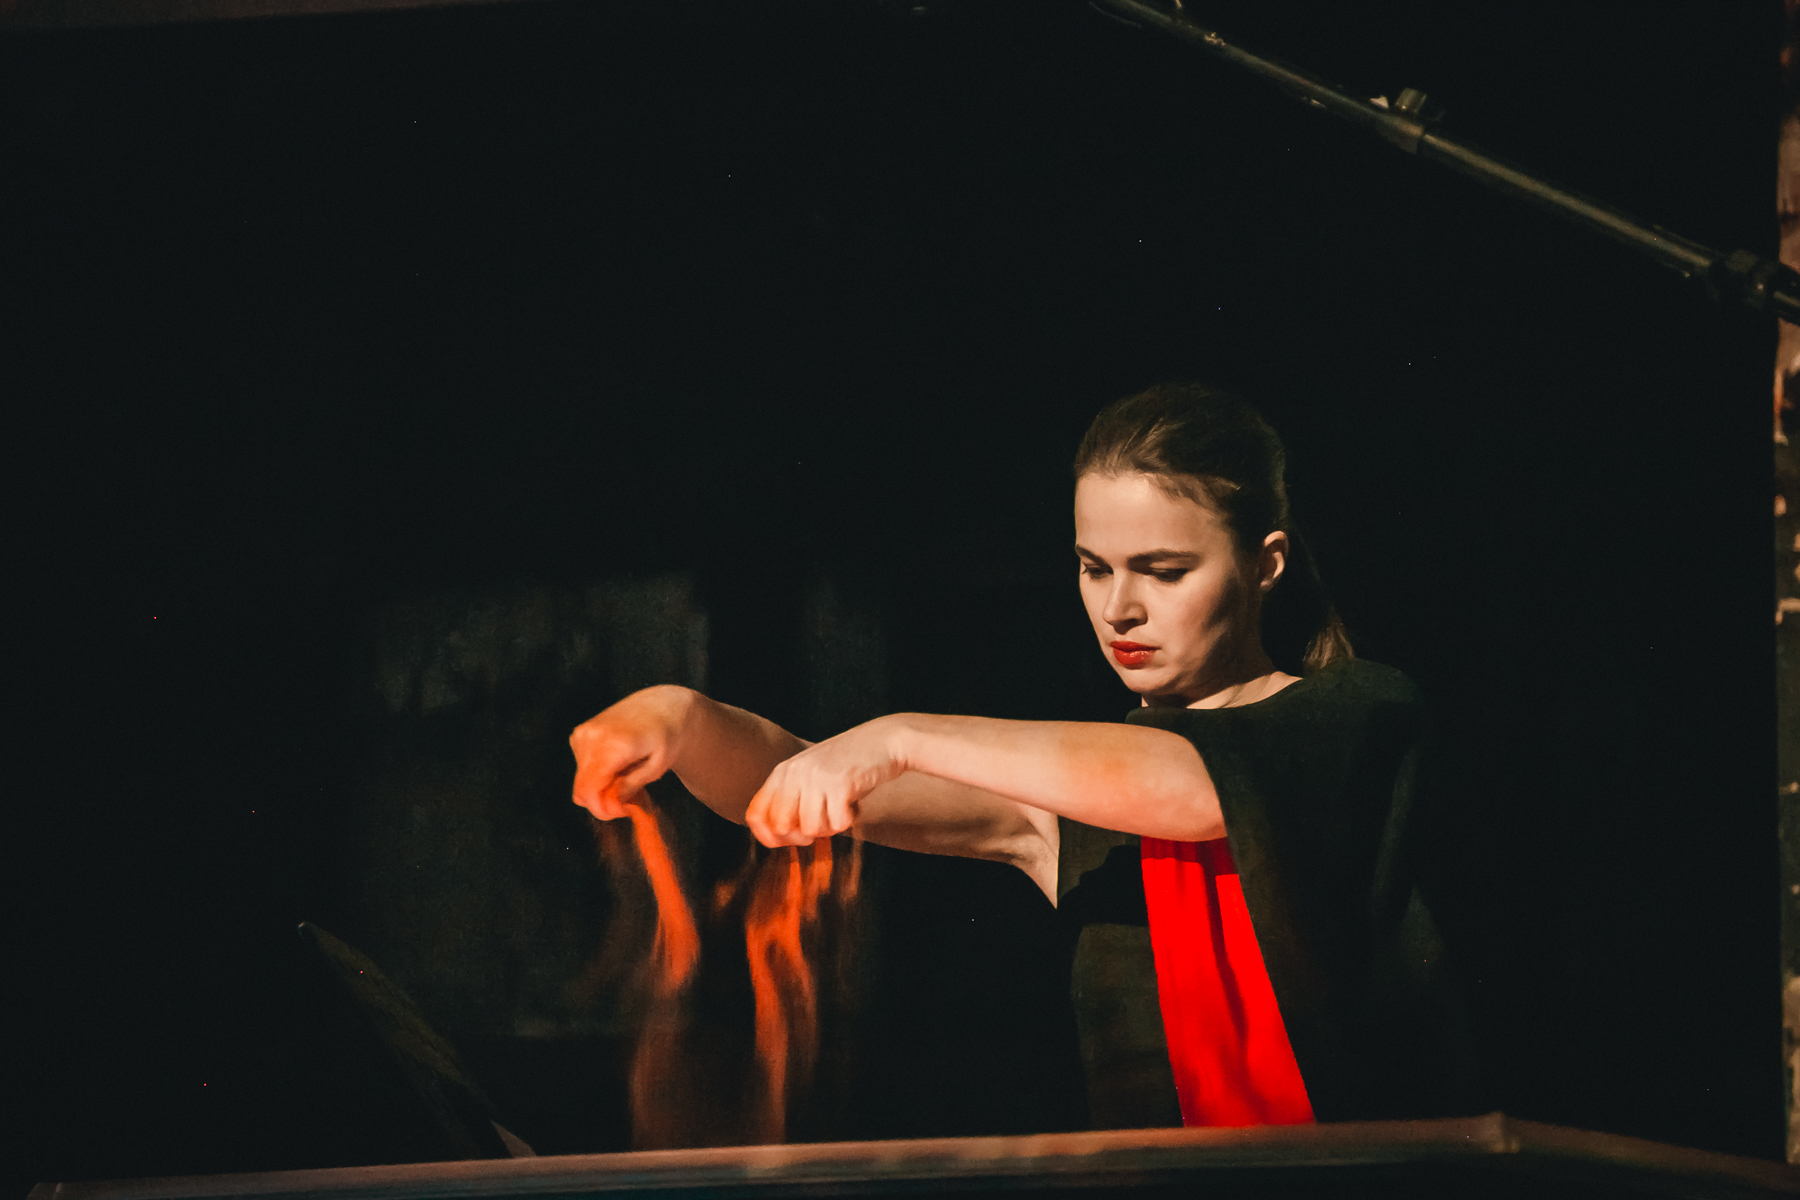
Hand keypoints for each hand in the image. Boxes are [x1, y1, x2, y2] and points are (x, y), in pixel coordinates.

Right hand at [569, 686, 692, 819]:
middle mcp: (593, 737)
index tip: (623, 811)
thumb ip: (630, 787)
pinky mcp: (579, 734)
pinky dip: (597, 774)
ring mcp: (583, 734)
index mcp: (614, 745)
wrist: (661, 707)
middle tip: (629, 798)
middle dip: (604, 801)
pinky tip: (617, 765)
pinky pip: (582, 768)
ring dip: (601, 787)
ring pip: (581, 782)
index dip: (602, 809)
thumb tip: (609, 805)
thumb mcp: (657, 767)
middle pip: (581, 790)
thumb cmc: (665, 736)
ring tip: (627, 776)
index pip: (589, 790)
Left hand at [745, 716, 908, 845]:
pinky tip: (854, 805)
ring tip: (841, 808)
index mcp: (783, 772)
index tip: (788, 841)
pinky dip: (848, 822)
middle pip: (782, 827)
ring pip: (811, 829)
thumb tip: (778, 836)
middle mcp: (795, 773)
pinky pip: (837, 824)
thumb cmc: (847, 763)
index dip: (768, 836)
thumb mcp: (810, 774)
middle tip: (822, 824)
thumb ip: (791, 798)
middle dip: (802, 836)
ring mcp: (816, 778)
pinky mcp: (840, 784)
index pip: (756, 815)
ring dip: (830, 828)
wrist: (883, 741)